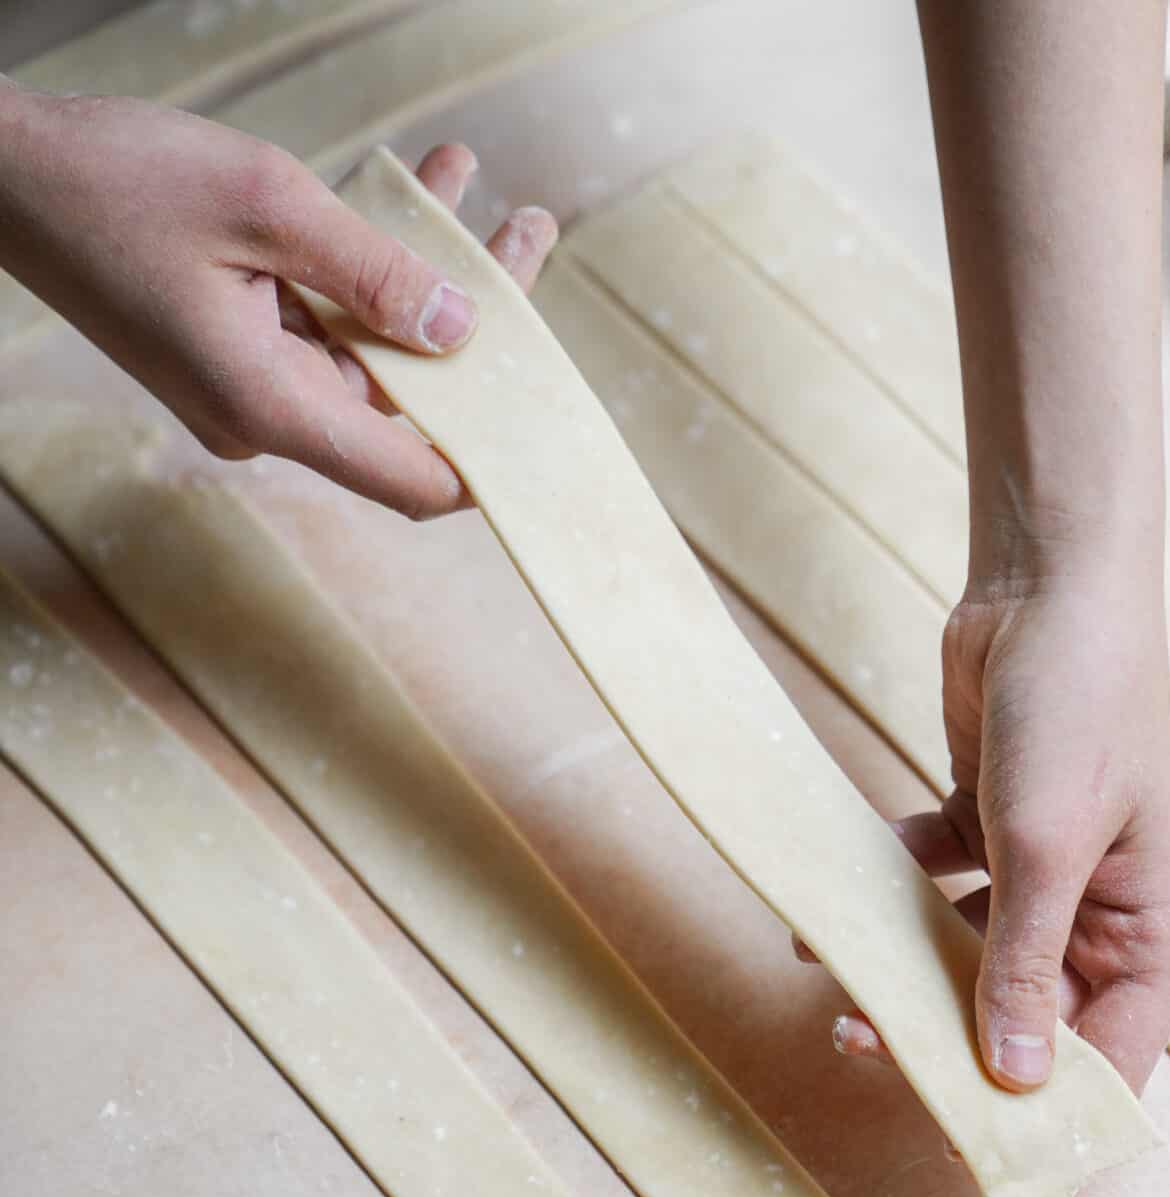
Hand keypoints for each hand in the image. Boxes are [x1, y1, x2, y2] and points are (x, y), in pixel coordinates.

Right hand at [0, 89, 556, 516]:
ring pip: (371, 355)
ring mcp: (249, 390)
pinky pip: (327, 325)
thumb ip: (374, 270)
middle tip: (527, 235)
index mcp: (271, 404)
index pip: (411, 480)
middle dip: (474, 325)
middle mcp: (264, 418)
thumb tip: (463, 330)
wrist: (8, 177)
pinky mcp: (236, 355)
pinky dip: (367, 268)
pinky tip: (411, 193)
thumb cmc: (118, 182)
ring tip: (474, 187)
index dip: (489, 467)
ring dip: (424, 276)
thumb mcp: (267, 204)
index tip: (548, 429)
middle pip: (404, 406)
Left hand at [820, 562, 1169, 1096]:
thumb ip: (1022, 969)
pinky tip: (830, 912)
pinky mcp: (991, 836)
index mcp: (1152, 936)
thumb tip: (1016, 1081)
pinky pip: (936, 894)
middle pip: (1026, 1020)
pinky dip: (889, 900)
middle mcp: (1104, 919)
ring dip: (904, 971)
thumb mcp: (1046, 850)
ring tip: (837, 984)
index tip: (970, 1151)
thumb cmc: (1078, 709)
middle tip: (867, 1048)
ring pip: (969, 960)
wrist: (1045, 586)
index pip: (1107, 1061)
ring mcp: (1046, 878)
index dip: (1044, 1115)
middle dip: (947, 1038)